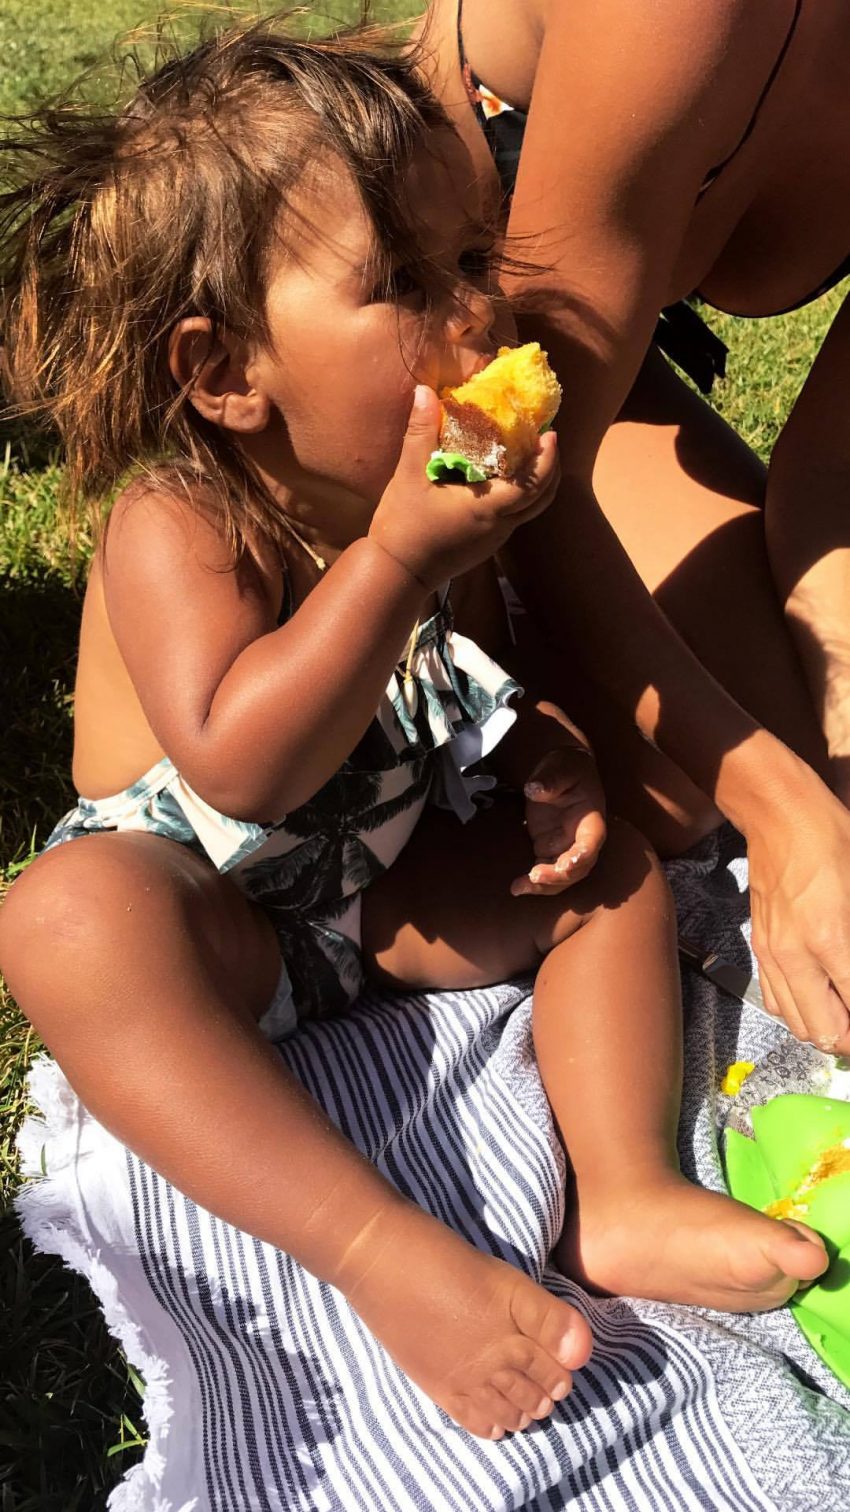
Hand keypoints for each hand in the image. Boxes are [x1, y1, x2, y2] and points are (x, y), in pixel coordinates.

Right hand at [369, 385, 559, 591]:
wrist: (395, 574)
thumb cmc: (403, 527)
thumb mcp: (409, 476)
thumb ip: (420, 433)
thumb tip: (424, 392)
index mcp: (488, 508)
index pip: (533, 484)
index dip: (546, 459)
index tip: (550, 435)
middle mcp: (499, 526)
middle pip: (541, 499)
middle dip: (550, 469)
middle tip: (547, 441)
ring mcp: (493, 540)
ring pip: (529, 510)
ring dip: (536, 484)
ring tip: (530, 457)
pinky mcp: (484, 547)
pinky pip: (512, 518)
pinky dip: (519, 497)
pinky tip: (503, 481)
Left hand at [510, 745, 606, 895]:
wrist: (561, 772)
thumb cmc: (566, 767)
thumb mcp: (560, 766)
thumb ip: (551, 779)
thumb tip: (534, 790)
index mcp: (591, 819)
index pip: (592, 841)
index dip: (583, 855)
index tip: (568, 864)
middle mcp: (582, 839)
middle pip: (578, 868)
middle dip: (559, 876)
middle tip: (535, 876)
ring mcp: (566, 847)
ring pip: (562, 877)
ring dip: (544, 886)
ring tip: (520, 888)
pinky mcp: (549, 850)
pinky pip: (546, 872)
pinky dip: (533, 883)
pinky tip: (516, 888)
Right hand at [747, 770, 849, 1054]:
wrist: (777, 814)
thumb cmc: (832, 838)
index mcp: (829, 937)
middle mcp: (795, 955)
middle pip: (823, 1030)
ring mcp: (772, 953)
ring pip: (797, 1023)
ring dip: (826, 1030)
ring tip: (847, 1018)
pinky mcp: (760, 946)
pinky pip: (776, 1001)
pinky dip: (800, 1013)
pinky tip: (819, 1000)